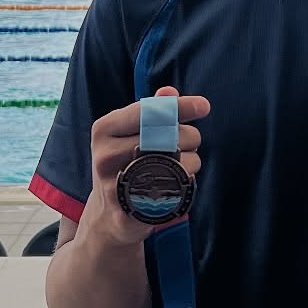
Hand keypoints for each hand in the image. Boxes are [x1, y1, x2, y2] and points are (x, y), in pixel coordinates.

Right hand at [84, 86, 208, 246]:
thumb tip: (170, 92)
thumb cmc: (125, 164)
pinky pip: (177, 190)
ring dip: (192, 163)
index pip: (149, 111)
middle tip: (184, 146)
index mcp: (104, 129)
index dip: (180, 107)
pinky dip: (186, 184)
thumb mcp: (129, 133)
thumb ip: (150, 110)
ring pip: (181, 163)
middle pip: (170, 136)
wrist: (108, 215)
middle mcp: (106, 155)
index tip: (203, 106)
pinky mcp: (131, 211)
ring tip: (179, 168)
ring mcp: (116, 185)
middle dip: (189, 138)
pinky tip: (177, 185)